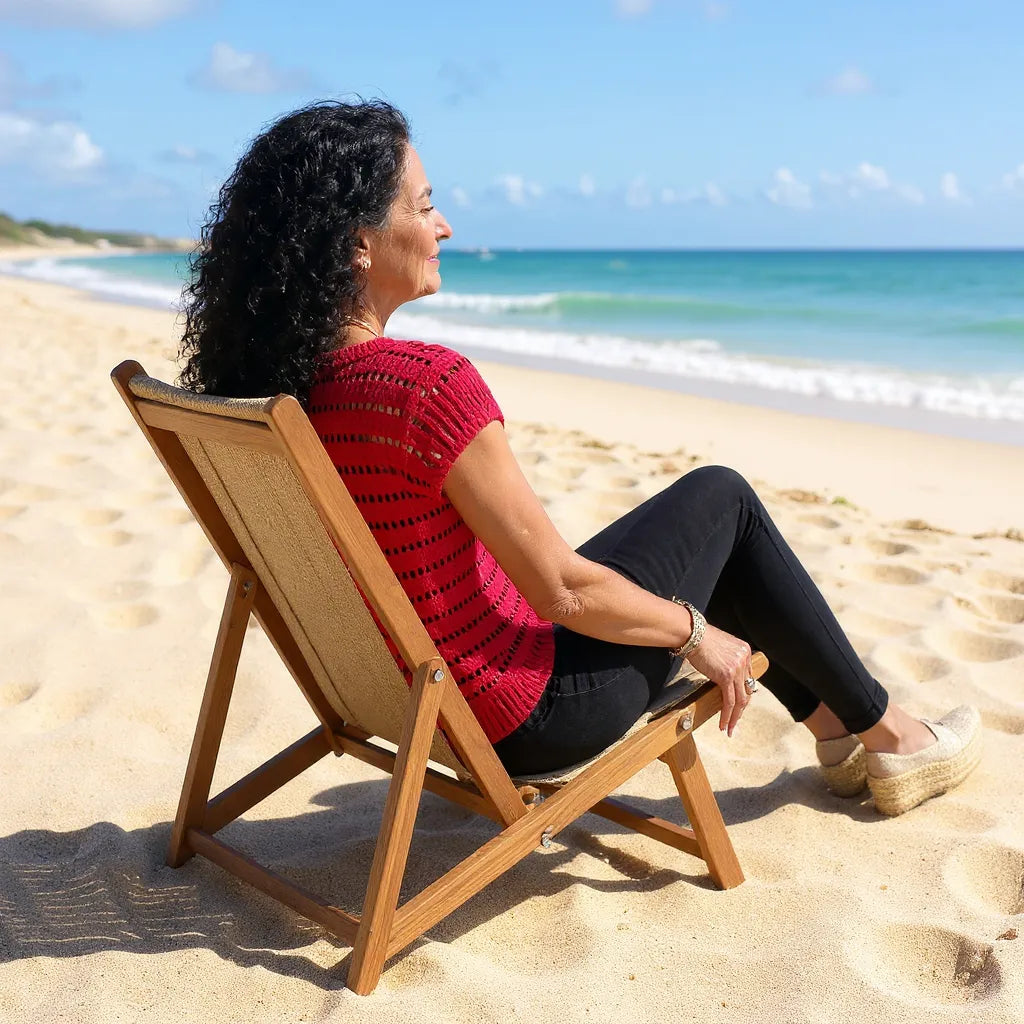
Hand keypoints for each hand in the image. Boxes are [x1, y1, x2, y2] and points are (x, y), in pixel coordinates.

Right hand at [685, 622, 753, 736]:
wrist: (692, 633)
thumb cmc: (699, 637)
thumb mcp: (719, 647)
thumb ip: (725, 659)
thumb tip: (721, 673)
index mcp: (745, 652)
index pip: (748, 679)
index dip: (743, 695)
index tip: (737, 707)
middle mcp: (745, 659)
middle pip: (747, 691)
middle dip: (741, 710)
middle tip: (735, 723)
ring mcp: (737, 668)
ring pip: (741, 700)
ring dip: (735, 717)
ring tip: (730, 729)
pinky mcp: (727, 676)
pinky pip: (729, 701)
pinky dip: (727, 715)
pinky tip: (723, 724)